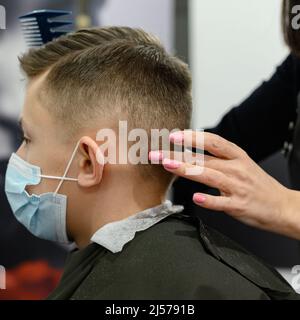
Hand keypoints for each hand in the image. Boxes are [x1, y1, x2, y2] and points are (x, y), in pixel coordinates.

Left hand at [149, 131, 299, 238]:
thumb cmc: (258, 184)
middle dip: (178, 155)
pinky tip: (195, 198)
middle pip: (203, 158)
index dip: (192, 137)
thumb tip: (190, 152)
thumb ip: (217, 159)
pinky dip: (208, 200)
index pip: (211, 141)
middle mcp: (236, 168)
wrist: (283, 206)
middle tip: (157, 154)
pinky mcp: (239, 205)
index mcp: (237, 156)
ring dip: (187, 170)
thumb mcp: (241, 164)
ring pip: (209, 176)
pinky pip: (221, 202)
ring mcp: (237, 187)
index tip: (173, 136)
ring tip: (168, 166)